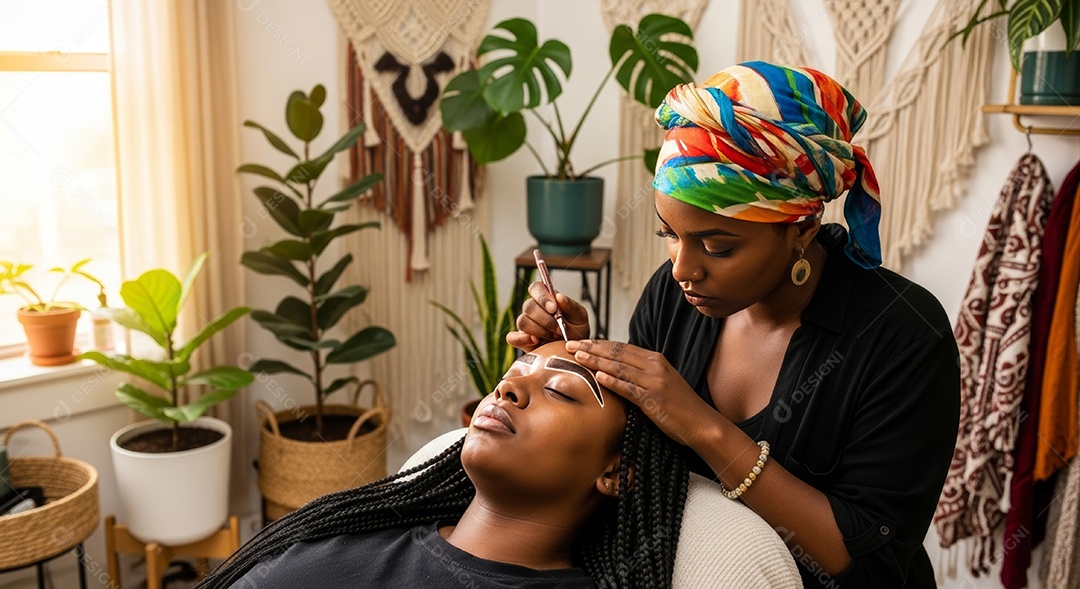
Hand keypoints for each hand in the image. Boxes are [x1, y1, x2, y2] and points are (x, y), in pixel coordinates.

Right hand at [506, 281, 590, 351]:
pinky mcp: (521, 340)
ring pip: (522, 321)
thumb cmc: (577, 329)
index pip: (535, 288)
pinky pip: (512, 337)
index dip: (542, 297)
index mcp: (546, 298)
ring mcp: (526, 325)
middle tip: (560, 329)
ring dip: (540, 331)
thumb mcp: (580, 316)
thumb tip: (558, 296)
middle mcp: (533, 309)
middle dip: (545, 319)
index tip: (554, 309)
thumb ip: (571, 305)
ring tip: (553, 337)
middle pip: (528, 306)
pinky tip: (536, 342)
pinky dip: (522, 339)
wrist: (574, 350)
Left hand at [566, 339, 716, 445]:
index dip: (599, 343)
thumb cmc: (678, 405)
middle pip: (617, 353)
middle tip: (570, 345)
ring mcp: (655, 381)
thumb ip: (640, 374)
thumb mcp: (661, 382)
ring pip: (620, 367)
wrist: (701, 423)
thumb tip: (615, 369)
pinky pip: (629, 388)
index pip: (621, 347)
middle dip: (591, 348)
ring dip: (596, 361)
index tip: (580, 342)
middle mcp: (655, 366)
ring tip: (578, 356)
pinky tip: (598, 377)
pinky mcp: (654, 399)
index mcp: (655, 359)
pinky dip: (613, 381)